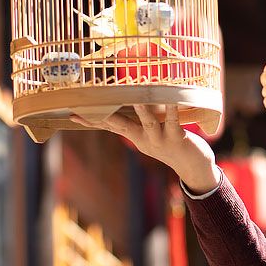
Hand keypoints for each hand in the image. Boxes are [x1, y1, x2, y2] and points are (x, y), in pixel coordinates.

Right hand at [70, 105, 219, 193]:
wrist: (194, 168)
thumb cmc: (173, 146)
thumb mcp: (152, 135)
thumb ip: (140, 122)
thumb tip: (131, 104)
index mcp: (135, 137)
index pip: (108, 127)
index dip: (90, 121)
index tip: (71, 113)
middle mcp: (143, 139)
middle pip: (120, 126)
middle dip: (104, 116)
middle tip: (87, 106)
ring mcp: (159, 139)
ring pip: (146, 122)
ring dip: (139, 110)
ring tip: (134, 97)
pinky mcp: (177, 138)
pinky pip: (172, 122)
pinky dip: (171, 110)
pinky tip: (172, 98)